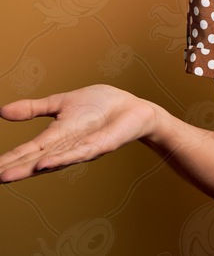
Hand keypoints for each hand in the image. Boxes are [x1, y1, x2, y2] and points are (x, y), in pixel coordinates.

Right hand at [0, 84, 157, 182]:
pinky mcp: (99, 146)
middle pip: (33, 161)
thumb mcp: (61, 102)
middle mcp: (64, 147)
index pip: (26, 151)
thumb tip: (1, 111)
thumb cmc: (100, 105)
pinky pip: (78, 154)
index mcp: (54, 137)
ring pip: (52, 161)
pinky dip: (61, 159)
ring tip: (6, 176)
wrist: (133, 107)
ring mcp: (81, 149)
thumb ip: (34, 108)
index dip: (7, 160)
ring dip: (30, 169)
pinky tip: (44, 164)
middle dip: (12, 170)